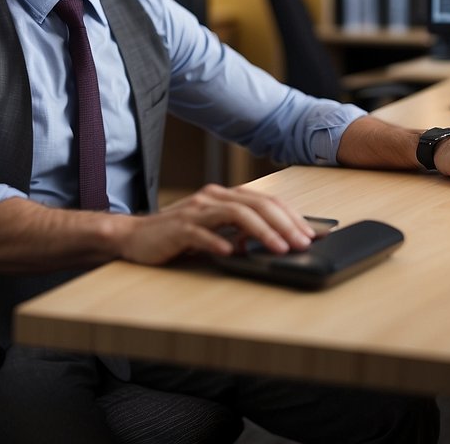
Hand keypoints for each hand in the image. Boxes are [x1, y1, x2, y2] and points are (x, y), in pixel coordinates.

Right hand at [117, 184, 315, 265]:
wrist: (135, 237)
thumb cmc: (179, 237)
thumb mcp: (217, 233)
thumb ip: (242, 234)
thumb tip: (274, 244)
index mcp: (225, 197)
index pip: (267, 201)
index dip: (293, 216)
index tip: (314, 233)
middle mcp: (213, 198)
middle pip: (257, 204)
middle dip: (285, 224)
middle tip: (304, 243)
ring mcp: (196, 210)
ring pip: (237, 214)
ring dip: (263, 232)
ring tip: (281, 249)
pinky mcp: (179, 227)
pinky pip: (202, 233)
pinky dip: (219, 242)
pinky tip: (233, 253)